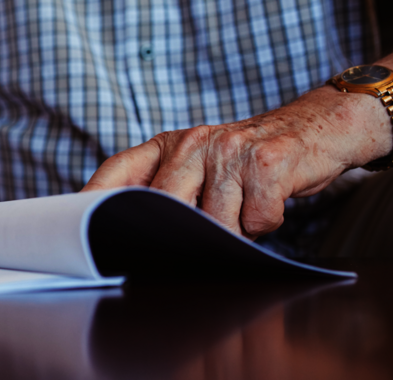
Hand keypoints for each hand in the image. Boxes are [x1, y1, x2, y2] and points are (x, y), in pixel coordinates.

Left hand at [82, 86, 390, 238]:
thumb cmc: (247, 160)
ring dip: (234, 229)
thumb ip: (165, 190)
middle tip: (200, 237)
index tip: (75, 231)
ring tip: (244, 207)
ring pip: (215, 224)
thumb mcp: (199, 164)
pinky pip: (256, 220)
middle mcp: (193, 142)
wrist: (316, 129)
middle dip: (182, 234)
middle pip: (165, 209)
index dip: (92, 201)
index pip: (117, 173)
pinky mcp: (266, 164)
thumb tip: (125, 236)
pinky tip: (269, 202)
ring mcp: (229, 150)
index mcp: (167, 145)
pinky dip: (266, 222)